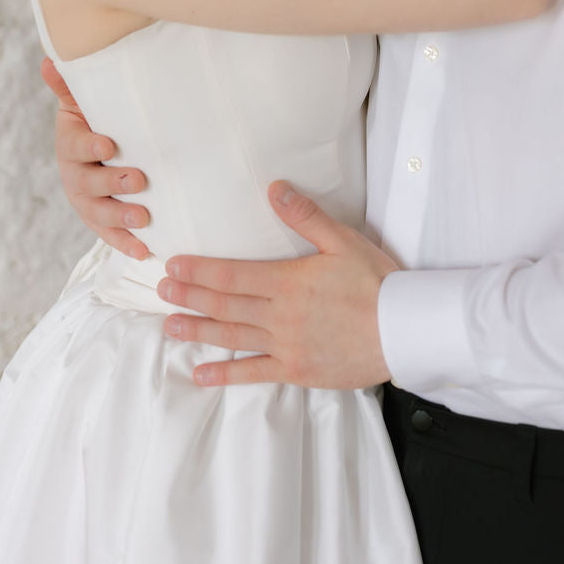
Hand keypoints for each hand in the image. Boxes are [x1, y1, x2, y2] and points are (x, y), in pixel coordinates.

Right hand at [42, 56, 150, 259]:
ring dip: (120, 219)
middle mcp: (75, 177)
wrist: (99, 147)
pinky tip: (146, 251)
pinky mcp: (102, 221)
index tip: (109, 144)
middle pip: (88, 185)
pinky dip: (126, 245)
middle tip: (138, 181)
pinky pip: (111, 237)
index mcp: (70, 145)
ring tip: (143, 218)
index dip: (90, 146)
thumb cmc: (96, 119)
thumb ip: (69, 84)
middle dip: (112, 184)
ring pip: (99, 214)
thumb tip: (50, 59)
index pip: (77, 146)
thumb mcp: (82, 101)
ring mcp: (87, 202)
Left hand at [159, 182, 398, 388]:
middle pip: (225, 305)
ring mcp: (285, 347)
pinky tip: (201, 373)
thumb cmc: (376, 282)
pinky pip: (254, 374)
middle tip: (160, 291)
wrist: (403, 330)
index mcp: (288, 282)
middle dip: (190, 297)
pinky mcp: (296, 370)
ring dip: (199, 330)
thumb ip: (305, 216)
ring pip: (232, 337)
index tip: (173, 266)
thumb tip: (275, 189)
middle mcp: (280, 316)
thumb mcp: (343, 240)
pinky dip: (225, 374)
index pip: (232, 275)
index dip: (199, 271)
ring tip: (169, 325)